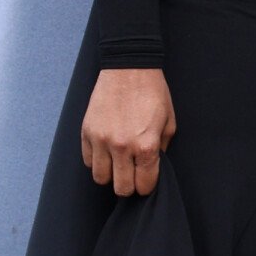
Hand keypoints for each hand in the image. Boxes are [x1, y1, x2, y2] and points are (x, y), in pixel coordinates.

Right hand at [81, 68, 176, 195]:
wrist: (129, 67)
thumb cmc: (153, 92)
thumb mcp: (169, 121)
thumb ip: (162, 149)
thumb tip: (153, 168)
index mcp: (146, 145)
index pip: (144, 185)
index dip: (147, 185)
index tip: (146, 179)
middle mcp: (122, 146)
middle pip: (121, 188)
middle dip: (129, 184)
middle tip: (132, 173)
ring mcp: (101, 140)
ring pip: (100, 178)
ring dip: (111, 174)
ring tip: (118, 161)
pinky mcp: (87, 132)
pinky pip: (88, 161)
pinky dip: (97, 160)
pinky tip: (107, 149)